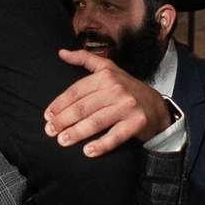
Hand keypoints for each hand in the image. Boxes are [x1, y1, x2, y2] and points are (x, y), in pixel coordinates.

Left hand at [44, 47, 172, 155]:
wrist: (157, 107)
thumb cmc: (126, 88)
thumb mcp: (108, 69)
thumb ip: (84, 59)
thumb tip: (61, 52)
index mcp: (105, 76)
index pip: (76, 92)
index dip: (59, 105)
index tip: (47, 116)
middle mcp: (116, 89)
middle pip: (82, 107)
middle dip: (63, 120)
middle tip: (50, 131)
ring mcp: (127, 106)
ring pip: (96, 122)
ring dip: (76, 133)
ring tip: (62, 141)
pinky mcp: (136, 123)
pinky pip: (115, 136)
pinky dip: (101, 145)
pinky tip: (88, 152)